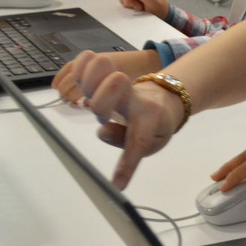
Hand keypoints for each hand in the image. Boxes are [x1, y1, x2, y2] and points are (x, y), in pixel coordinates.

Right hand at [67, 50, 186, 187]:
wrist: (165, 99)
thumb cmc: (155, 125)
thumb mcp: (152, 141)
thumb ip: (127, 141)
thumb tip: (102, 130)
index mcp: (149, 120)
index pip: (138, 142)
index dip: (126, 165)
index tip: (117, 184)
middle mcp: (133, 98)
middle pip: (115, 89)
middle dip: (103, 98)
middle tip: (101, 109)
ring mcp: (119, 83)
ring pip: (100, 68)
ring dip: (89, 78)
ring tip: (90, 88)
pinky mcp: (108, 73)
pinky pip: (89, 61)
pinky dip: (80, 66)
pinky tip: (81, 75)